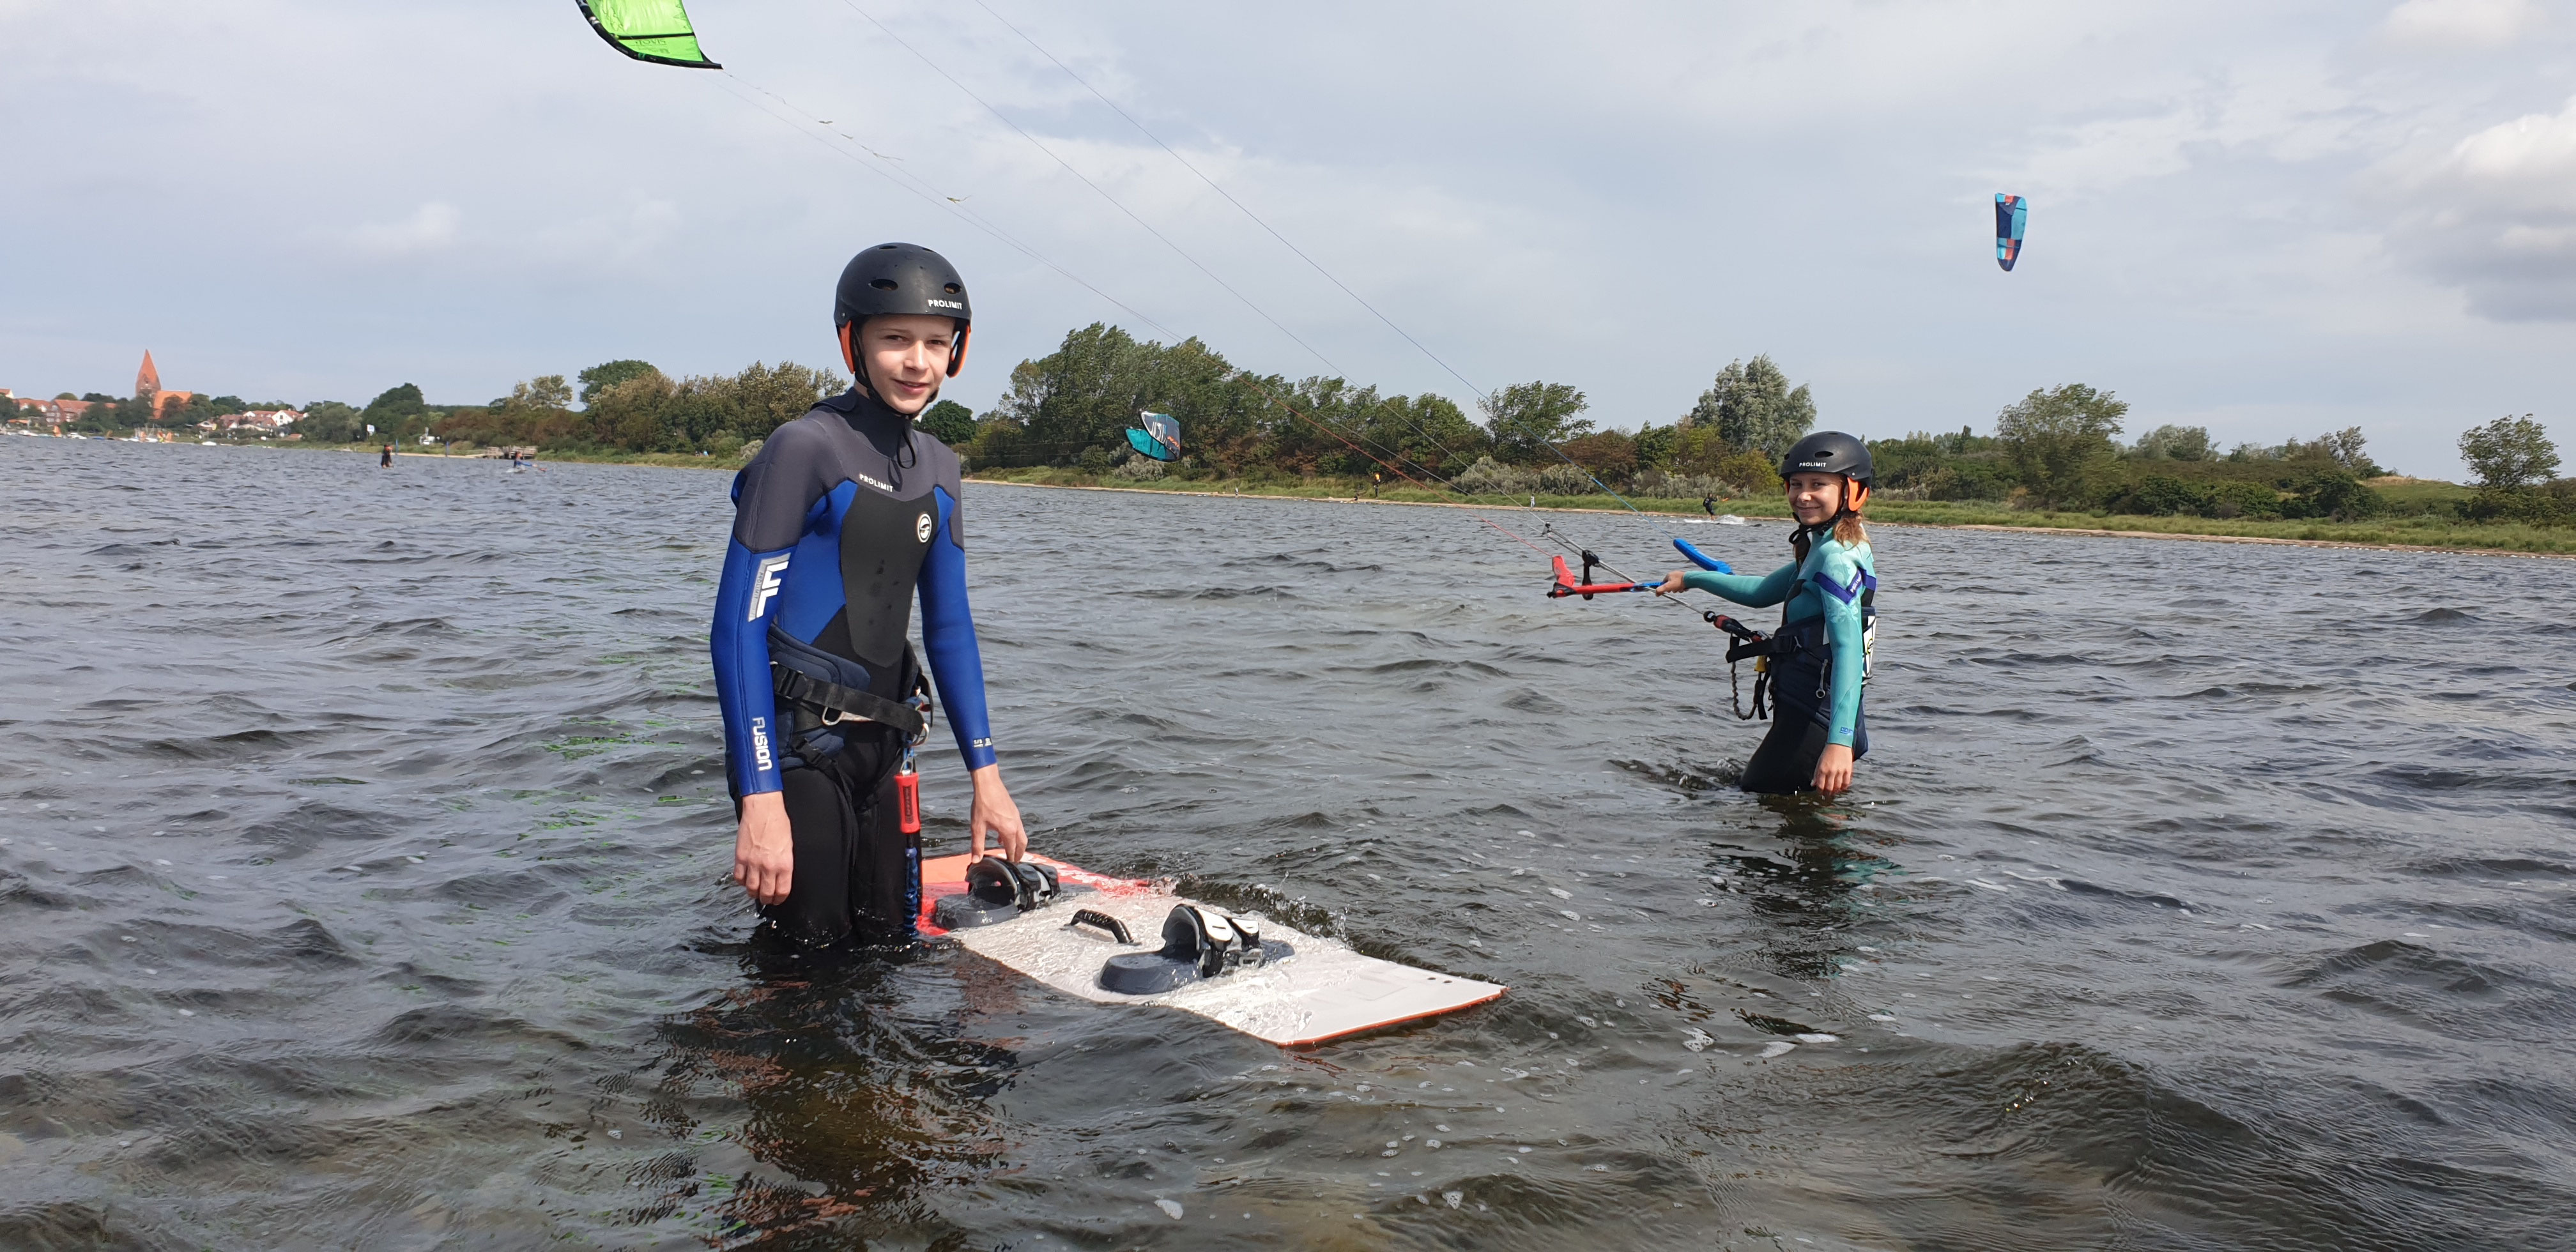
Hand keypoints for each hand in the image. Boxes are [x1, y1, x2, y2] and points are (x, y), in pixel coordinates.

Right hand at [733, 790, 794, 905]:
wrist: (763, 809)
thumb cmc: (779, 823)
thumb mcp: (789, 846)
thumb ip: (785, 864)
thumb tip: (781, 878)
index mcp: (784, 864)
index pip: (782, 891)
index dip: (780, 899)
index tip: (778, 899)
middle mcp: (768, 867)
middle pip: (766, 893)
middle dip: (767, 899)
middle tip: (767, 898)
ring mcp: (753, 863)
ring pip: (751, 889)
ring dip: (753, 893)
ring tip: (755, 891)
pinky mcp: (740, 857)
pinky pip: (738, 877)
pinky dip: (741, 882)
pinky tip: (745, 879)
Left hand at [968, 764, 1026, 860]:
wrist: (988, 784)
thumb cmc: (982, 805)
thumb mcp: (977, 826)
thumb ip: (977, 845)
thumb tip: (975, 861)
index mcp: (1008, 830)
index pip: (1012, 849)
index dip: (1011, 859)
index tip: (1010, 867)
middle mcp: (1016, 824)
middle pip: (1022, 843)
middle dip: (1019, 854)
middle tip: (1015, 862)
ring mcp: (1016, 817)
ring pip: (1021, 835)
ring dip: (1017, 844)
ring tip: (1010, 850)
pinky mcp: (1014, 811)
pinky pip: (1017, 827)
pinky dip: (1013, 835)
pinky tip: (1001, 835)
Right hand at [1651, 569, 1689, 595]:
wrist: (1691, 579)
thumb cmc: (1679, 582)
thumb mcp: (1668, 587)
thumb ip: (1661, 590)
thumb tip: (1656, 594)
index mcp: (1669, 575)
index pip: (1664, 582)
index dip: (1665, 588)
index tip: (1667, 591)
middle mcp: (1674, 574)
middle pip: (1671, 584)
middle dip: (1673, 589)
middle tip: (1676, 590)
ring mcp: (1680, 576)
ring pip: (1677, 585)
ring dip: (1678, 589)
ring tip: (1681, 589)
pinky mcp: (1685, 578)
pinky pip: (1682, 584)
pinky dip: (1682, 587)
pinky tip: (1685, 588)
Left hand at [1812, 744, 1854, 795]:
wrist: (1839, 743)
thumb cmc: (1828, 752)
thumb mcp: (1819, 762)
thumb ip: (1816, 774)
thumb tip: (1813, 784)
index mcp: (1822, 769)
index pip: (1820, 786)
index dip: (1820, 792)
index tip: (1820, 793)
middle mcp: (1831, 771)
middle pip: (1829, 788)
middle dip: (1827, 793)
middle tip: (1827, 795)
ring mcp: (1840, 771)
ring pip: (1838, 787)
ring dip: (1835, 791)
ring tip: (1834, 792)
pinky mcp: (1848, 770)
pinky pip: (1846, 783)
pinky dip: (1844, 787)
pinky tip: (1841, 788)